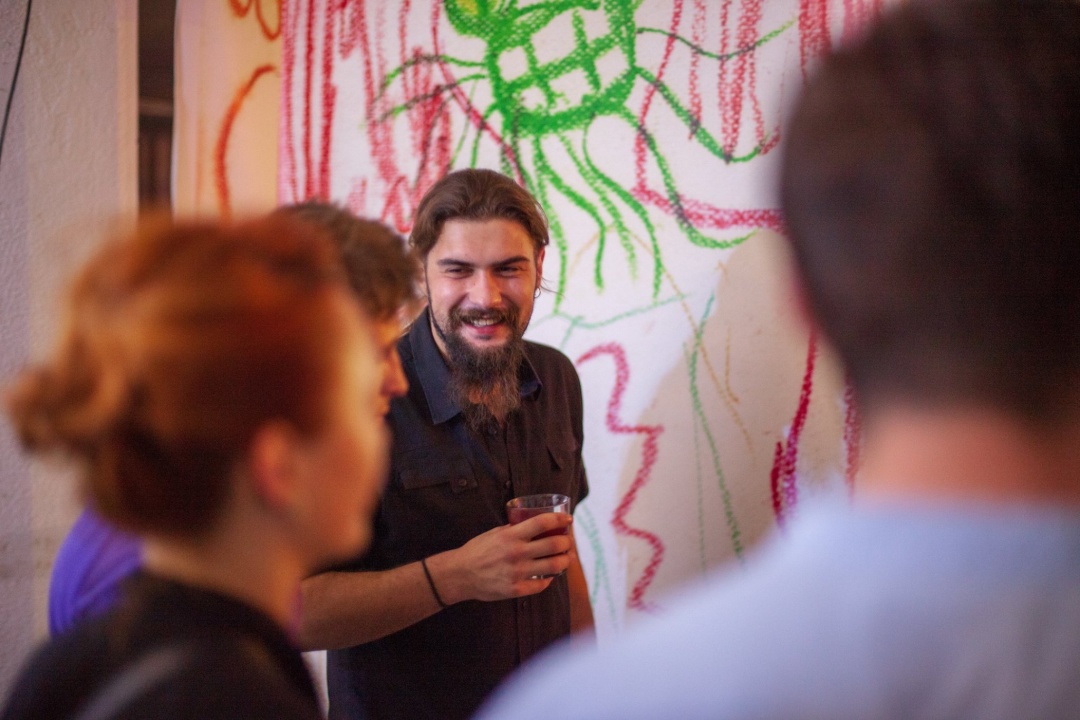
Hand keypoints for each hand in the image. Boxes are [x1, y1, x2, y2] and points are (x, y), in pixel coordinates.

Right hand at [432, 513, 573, 603]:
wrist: (461, 574)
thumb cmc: (478, 550)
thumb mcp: (495, 533)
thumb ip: (514, 530)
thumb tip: (535, 525)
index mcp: (511, 536)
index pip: (542, 523)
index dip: (559, 519)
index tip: (568, 519)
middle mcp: (517, 553)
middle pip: (554, 545)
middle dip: (567, 542)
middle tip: (568, 542)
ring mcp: (518, 573)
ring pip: (553, 566)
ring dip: (564, 561)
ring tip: (566, 558)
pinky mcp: (516, 589)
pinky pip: (542, 585)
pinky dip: (549, 579)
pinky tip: (549, 575)